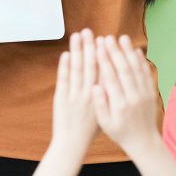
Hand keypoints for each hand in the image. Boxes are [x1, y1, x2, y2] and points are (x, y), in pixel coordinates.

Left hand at [51, 30, 99, 154]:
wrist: (73, 144)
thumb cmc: (90, 128)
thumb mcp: (105, 111)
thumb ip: (108, 93)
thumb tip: (114, 75)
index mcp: (101, 97)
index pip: (104, 71)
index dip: (104, 55)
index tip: (104, 40)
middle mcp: (89, 94)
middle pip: (90, 66)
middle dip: (90, 47)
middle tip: (89, 31)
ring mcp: (75, 96)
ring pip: (77, 70)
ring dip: (77, 51)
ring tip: (77, 36)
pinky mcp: (61, 99)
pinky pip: (64, 80)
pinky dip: (65, 66)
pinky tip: (66, 53)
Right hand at [93, 35, 161, 154]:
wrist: (143, 141)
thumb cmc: (120, 133)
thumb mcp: (105, 124)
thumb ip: (100, 105)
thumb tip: (95, 87)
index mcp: (120, 105)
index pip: (111, 78)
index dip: (104, 61)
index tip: (97, 47)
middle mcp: (134, 97)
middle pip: (124, 70)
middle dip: (115, 52)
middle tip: (107, 38)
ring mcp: (144, 94)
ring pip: (136, 69)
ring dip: (129, 52)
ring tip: (122, 38)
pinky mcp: (151, 93)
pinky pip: (146, 74)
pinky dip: (141, 61)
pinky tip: (135, 51)